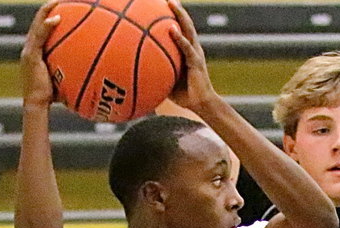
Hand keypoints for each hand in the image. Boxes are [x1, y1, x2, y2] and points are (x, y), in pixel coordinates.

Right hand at [20, 1, 60, 107]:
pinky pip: (39, 37)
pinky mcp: (31, 56)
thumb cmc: (50, 96)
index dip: (47, 17)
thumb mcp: (60, 79)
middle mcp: (29, 48)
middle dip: (46, 9)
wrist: (37, 104)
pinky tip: (57, 18)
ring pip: (37, 25)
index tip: (58, 7)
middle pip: (37, 23)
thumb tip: (86, 67)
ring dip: (46, 11)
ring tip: (56, 1)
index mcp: (34, 52)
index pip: (39, 30)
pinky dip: (47, 26)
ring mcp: (29, 51)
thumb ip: (68, 70)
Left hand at [167, 0, 217, 114]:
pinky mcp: (196, 61)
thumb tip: (138, 71)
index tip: (164, 5)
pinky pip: (186, 48)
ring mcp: (196, 53)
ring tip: (171, 3)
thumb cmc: (185, 95)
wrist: (201, 104)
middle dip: (177, 9)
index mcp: (187, 50)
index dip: (174, 16)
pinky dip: (179, 38)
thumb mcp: (167, 81)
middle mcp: (193, 47)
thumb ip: (158, 73)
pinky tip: (171, 29)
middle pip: (185, 23)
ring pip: (188, 29)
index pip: (181, 29)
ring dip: (180, 15)